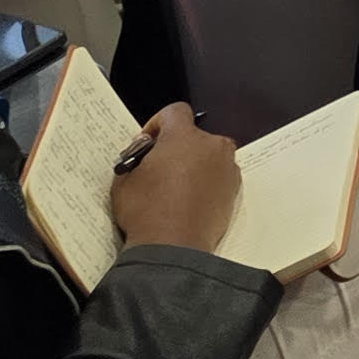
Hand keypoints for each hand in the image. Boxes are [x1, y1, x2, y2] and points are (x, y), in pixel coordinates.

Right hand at [111, 104, 240, 253]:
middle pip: (193, 136)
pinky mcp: (234, 188)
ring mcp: (227, 167)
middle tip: (158, 168)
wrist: (173, 247)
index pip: (175, 111)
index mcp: (183, 137)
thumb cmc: (146, 212)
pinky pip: (218, 175)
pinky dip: (206, 181)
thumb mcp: (124, 181)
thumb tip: (144, 151)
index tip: (148, 142)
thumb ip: (135, 158)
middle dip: (176, 147)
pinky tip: (189, 200)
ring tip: (173, 188)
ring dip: (193, 164)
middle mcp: (211, 146)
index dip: (158, 123)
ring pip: (208, 156)